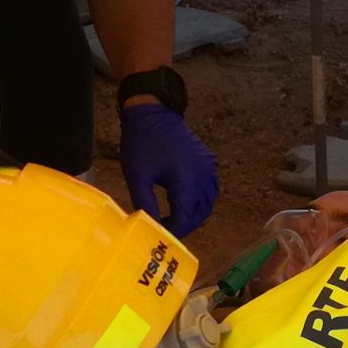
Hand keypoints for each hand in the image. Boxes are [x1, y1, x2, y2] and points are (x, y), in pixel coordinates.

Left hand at [120, 99, 217, 236]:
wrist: (153, 112)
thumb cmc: (142, 142)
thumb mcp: (137, 176)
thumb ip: (145, 204)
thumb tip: (149, 228)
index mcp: (187, 180)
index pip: (185, 217)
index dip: (173, 231)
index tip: (159, 236)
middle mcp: (204, 176)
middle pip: (199, 213)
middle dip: (183, 226)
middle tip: (164, 229)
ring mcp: (209, 168)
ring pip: (207, 203)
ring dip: (193, 215)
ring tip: (172, 218)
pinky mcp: (208, 162)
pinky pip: (210, 189)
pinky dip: (199, 201)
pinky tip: (182, 202)